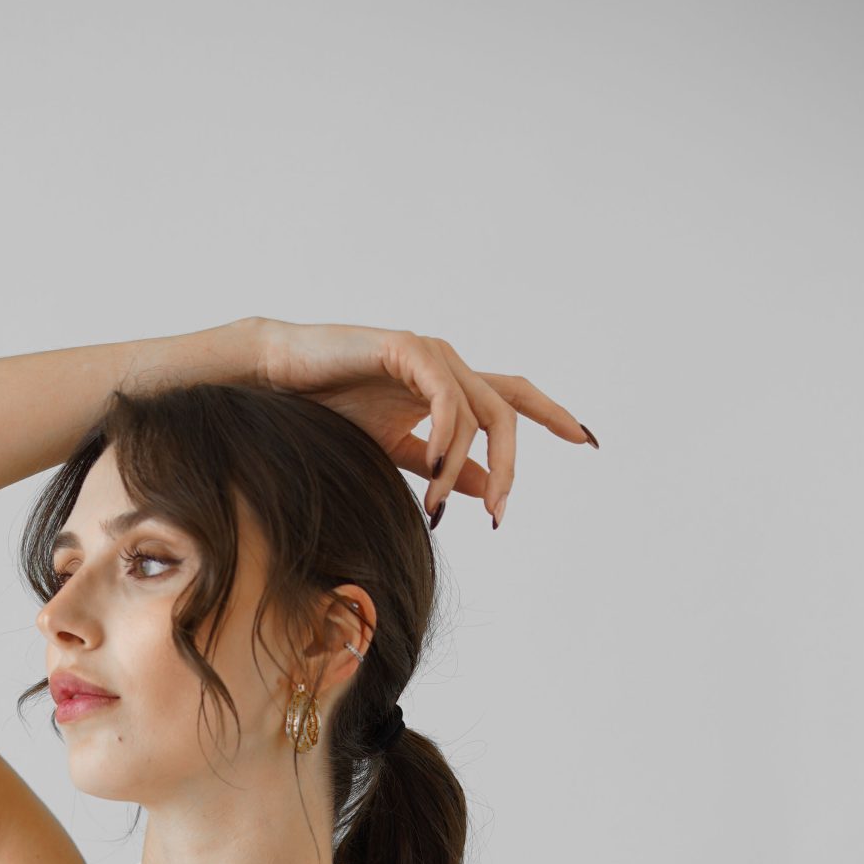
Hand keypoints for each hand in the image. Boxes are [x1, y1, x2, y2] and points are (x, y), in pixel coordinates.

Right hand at [251, 317, 596, 527]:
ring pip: (478, 413)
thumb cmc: (327, 411)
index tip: (586, 440)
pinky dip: (447, 436)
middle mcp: (448, 365)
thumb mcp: (394, 450)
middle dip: (510, 466)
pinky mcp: (407, 349)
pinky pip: (446, 396)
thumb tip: (483, 493)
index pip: (513, 400)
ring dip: (464, 467)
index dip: (553, 415)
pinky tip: (437, 470)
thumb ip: (439, 468)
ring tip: (438, 508)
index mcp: (449, 387)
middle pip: (507, 412)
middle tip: (499, 514)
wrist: (276, 384)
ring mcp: (430, 354)